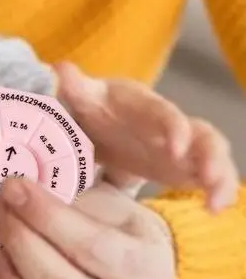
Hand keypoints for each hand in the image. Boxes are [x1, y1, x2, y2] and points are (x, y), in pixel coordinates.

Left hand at [55, 62, 237, 209]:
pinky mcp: (184, 166)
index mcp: (147, 107)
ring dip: (219, 176)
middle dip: (210, 156)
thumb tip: (59, 69)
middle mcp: (172, 125)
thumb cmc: (98, 106)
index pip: (165, 113)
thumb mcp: (86, 97)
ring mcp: (183, 146)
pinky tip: (212, 209)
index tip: (174, 149)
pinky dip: (214, 191)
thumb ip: (75, 86)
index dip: (173, 128)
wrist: (102, 122)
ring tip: (215, 204)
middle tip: (210, 179)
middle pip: (201, 134)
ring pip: (211, 156)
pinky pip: (207, 176)